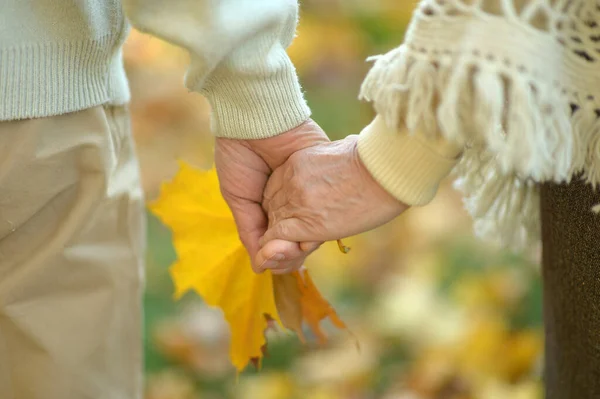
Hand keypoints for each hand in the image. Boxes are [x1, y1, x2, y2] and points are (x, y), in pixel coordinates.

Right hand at [214, 119, 327, 273]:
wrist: (255, 119)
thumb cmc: (239, 155)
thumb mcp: (238, 198)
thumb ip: (250, 231)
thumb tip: (259, 266)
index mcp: (270, 204)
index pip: (279, 236)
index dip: (277, 252)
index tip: (272, 261)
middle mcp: (293, 199)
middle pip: (300, 234)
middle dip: (293, 250)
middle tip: (287, 256)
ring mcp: (311, 189)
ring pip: (317, 224)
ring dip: (308, 240)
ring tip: (298, 246)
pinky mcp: (327, 176)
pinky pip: (329, 204)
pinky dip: (323, 220)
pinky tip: (313, 232)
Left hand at [259, 135, 407, 249]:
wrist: (385, 170)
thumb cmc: (375, 160)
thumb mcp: (340, 151)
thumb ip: (327, 162)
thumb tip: (337, 163)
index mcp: (297, 161)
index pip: (275, 187)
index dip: (282, 204)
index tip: (293, 214)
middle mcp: (291, 181)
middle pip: (272, 206)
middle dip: (279, 222)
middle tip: (290, 236)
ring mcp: (296, 201)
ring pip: (274, 224)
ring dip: (279, 239)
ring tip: (284, 250)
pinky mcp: (305, 223)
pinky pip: (278, 238)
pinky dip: (276, 248)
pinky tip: (278, 255)